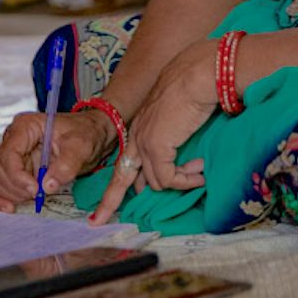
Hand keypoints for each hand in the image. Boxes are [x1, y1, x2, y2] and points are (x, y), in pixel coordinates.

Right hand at [0, 109, 113, 211]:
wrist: (91, 136)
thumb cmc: (85, 133)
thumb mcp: (81, 145)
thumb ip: (66, 164)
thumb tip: (47, 186)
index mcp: (25, 126)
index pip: (9, 154)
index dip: (18, 176)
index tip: (35, 190)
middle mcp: (14, 139)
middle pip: (0, 168)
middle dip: (17, 187)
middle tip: (37, 196)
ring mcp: (12, 155)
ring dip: (12, 194)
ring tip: (34, 198)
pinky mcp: (15, 169)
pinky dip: (1, 198)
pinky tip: (9, 208)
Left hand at [89, 39, 218, 224]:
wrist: (198, 75)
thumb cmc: (195, 91)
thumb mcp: (179, 119)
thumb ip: (174, 140)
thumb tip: (186, 163)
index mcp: (141, 128)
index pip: (124, 163)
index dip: (113, 187)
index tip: (99, 209)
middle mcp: (137, 136)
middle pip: (123, 177)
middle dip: (110, 202)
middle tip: (96, 222)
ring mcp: (144, 142)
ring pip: (155, 182)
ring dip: (180, 183)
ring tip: (200, 174)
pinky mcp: (156, 147)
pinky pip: (170, 179)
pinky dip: (186, 181)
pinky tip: (200, 175)